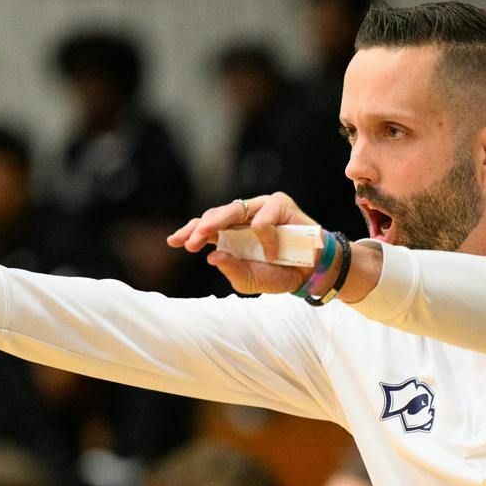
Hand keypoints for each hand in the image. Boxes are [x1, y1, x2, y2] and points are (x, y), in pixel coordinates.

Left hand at [168, 193, 320, 295]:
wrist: (311, 274)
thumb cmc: (280, 274)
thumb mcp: (250, 281)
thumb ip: (233, 270)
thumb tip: (213, 257)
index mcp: (232, 234)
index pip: (206, 228)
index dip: (190, 232)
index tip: (173, 242)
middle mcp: (244, 218)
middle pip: (215, 214)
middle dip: (199, 228)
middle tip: (190, 242)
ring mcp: (262, 208)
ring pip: (234, 208)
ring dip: (216, 221)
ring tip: (206, 235)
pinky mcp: (280, 204)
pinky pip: (262, 219)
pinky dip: (264, 237)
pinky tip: (272, 253)